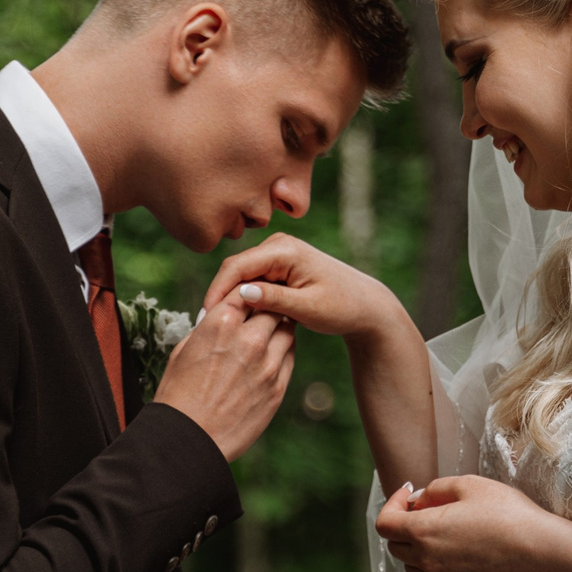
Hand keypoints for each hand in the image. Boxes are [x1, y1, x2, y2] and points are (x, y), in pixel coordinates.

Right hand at [155, 292, 293, 460]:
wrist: (189, 439)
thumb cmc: (178, 395)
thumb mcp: (183, 351)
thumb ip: (207, 329)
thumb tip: (219, 318)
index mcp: (221, 324)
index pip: (244, 291)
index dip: (246, 292)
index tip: (246, 296)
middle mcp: (249, 339)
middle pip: (272, 307)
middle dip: (267, 307)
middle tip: (263, 311)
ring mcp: (267, 364)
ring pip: (287, 330)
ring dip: (278, 327)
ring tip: (268, 333)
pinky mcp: (278, 387)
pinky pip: (289, 357)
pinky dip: (282, 351)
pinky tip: (271, 355)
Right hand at [206, 234, 401, 341]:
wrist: (366, 305)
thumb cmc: (343, 307)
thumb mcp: (308, 308)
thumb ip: (275, 300)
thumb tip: (242, 293)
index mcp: (285, 250)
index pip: (237, 266)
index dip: (217, 291)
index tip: (205, 318)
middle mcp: (279, 245)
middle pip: (235, 269)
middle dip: (220, 295)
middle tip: (205, 327)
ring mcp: (278, 253)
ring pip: (242, 276)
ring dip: (231, 298)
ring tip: (218, 326)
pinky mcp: (279, 265)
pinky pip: (253, 280)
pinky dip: (244, 298)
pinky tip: (237, 320)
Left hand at [374, 476, 571, 571]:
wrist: (537, 552)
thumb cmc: (506, 513)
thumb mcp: (469, 485)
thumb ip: (435, 489)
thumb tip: (418, 500)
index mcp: (423, 531)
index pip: (384, 523)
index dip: (392, 504)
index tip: (409, 495)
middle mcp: (426, 560)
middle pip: (396, 547)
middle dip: (404, 526)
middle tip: (428, 511)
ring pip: (414, 568)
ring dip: (420, 550)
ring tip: (445, 534)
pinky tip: (455, 559)